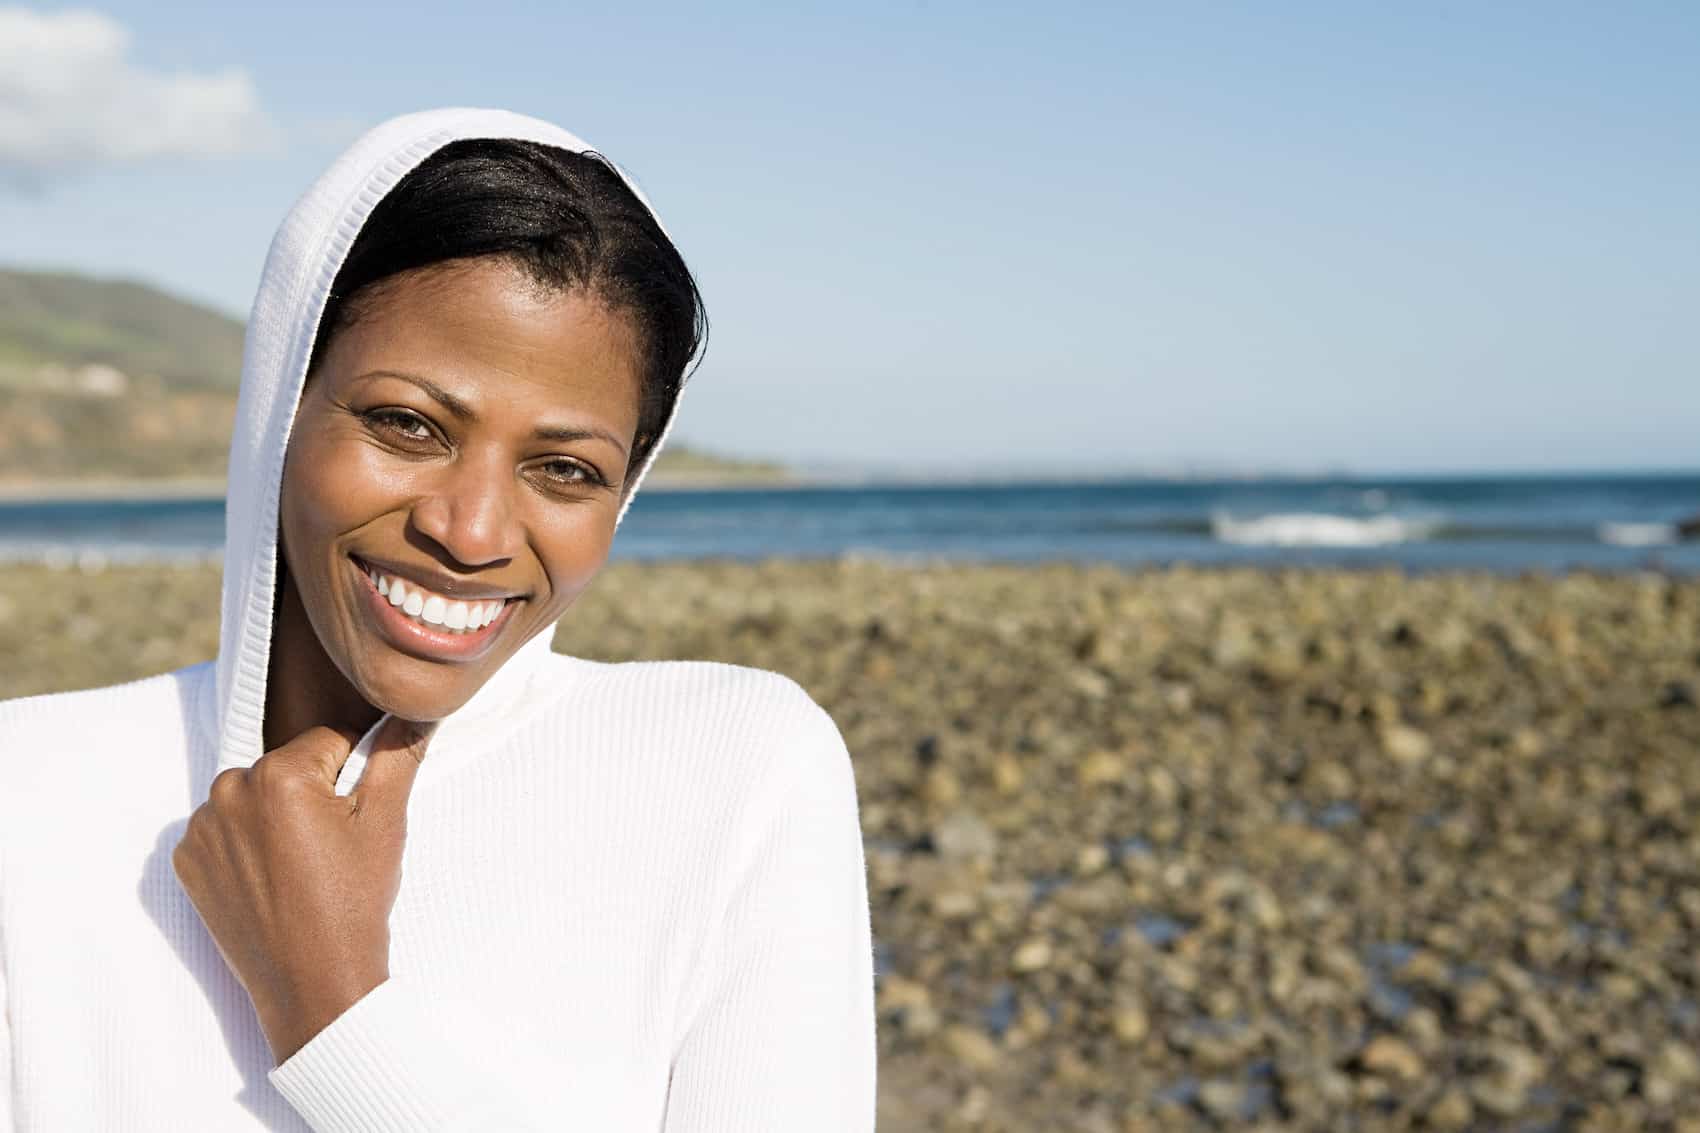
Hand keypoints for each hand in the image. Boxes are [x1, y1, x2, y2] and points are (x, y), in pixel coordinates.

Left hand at [172, 714, 435, 1063]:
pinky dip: (245, 845)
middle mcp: (227, 792)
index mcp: (278, 775)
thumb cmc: (353, 902)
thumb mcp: (386, 823)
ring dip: (275, 816)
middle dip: (310, 793)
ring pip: (253, 796)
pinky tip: (271, 878)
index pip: (329, 739)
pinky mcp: (186, 862)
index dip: (353, 775)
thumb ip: (398, 755)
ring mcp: (200, 830)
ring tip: (300, 864)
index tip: (354, 819)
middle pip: (287, 766)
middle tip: (330, 846)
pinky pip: (223, 830)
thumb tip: (416, 710)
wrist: (313, 984)